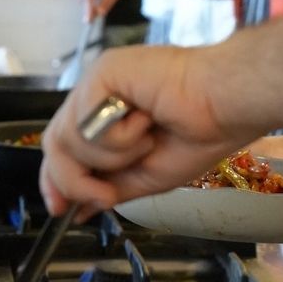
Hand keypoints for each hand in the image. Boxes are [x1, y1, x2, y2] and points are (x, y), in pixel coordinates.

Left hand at [38, 46, 264, 214]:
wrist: (226, 105)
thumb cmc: (202, 132)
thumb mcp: (146, 175)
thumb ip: (109, 188)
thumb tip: (79, 210)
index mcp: (108, 113)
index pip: (63, 146)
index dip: (56, 180)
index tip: (61, 210)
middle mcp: (98, 94)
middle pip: (56, 142)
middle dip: (73, 179)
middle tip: (103, 196)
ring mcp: (98, 80)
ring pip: (70, 138)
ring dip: (112, 156)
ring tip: (148, 139)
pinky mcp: (104, 71)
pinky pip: (88, 122)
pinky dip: (119, 136)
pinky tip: (147, 121)